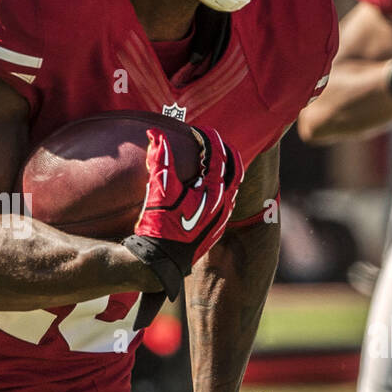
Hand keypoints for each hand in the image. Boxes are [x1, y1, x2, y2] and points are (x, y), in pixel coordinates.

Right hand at [123, 125, 244, 299]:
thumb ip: (160, 159)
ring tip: (210, 160)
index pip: (219, 157)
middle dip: (226, 152)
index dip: (209, 139)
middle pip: (235, 169)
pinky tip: (205, 186)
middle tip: (214, 141)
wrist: (161, 262)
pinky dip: (219, 186)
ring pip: (232, 186)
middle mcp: (224, 205)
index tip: (201, 130)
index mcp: (214, 193)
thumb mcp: (158, 190)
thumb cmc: (160, 226)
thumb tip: (156, 133)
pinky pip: (225, 200)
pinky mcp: (216, 227)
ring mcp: (222, 217)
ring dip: (224, 170)